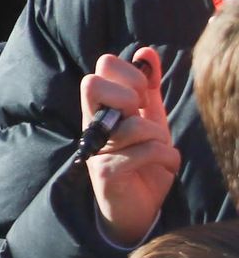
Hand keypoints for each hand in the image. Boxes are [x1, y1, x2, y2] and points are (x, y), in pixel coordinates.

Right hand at [81, 47, 178, 246]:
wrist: (140, 206)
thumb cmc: (143, 159)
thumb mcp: (151, 118)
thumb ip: (148, 85)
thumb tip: (145, 51)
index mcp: (101, 108)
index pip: (102, 68)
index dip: (128, 74)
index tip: (141, 96)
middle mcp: (91, 126)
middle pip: (91, 84)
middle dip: (128, 95)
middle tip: (139, 116)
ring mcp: (95, 149)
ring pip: (131, 125)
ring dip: (158, 138)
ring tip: (159, 150)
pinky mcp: (104, 173)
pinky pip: (144, 152)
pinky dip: (166, 158)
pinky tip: (165, 166)